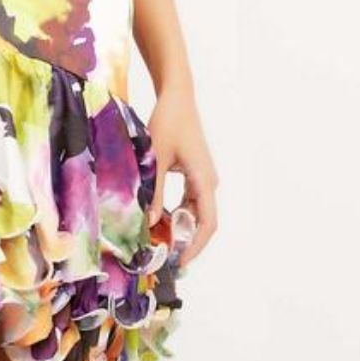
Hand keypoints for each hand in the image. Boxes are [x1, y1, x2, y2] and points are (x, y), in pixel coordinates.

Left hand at [146, 80, 217, 268]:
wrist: (178, 98)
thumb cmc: (167, 123)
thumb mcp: (156, 160)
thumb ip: (154, 193)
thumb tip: (151, 223)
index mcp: (204, 180)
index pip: (207, 223)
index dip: (196, 245)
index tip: (181, 261)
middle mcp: (209, 183)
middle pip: (203, 222)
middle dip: (186, 240)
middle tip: (164, 256)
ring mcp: (203, 179)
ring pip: (196, 213)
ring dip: (180, 227)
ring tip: (158, 241)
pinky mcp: (196, 174)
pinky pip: (190, 202)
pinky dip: (177, 214)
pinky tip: (159, 220)